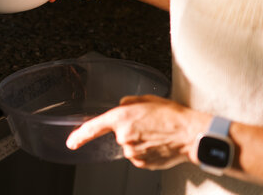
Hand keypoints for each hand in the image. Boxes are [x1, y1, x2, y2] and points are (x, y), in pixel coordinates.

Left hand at [66, 95, 210, 169]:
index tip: (71, 142)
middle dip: (129, 130)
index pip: (93, 127)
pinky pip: (138, 156)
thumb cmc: (173, 115)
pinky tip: (158, 144)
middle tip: (148, 125)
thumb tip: (122, 106)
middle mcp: (124, 136)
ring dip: (138, 141)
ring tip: (156, 134)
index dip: (79, 135)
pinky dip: (146, 151)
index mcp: (122, 117)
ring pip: (129, 146)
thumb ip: (128, 103)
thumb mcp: (148, 100)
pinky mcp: (142, 164)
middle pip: (118, 135)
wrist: (192, 135)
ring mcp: (132, 152)